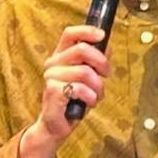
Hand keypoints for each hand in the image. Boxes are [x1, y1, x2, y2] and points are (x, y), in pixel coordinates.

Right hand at [23, 24, 109, 157]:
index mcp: (60, 57)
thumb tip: (107, 46)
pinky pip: (79, 88)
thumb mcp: (89, 79)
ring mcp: (51, 77)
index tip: (102, 35)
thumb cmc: (73, 102)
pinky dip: (90, 96)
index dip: (87, 31)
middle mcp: (53, 64)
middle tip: (106, 74)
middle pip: (81, 49)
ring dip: (98, 86)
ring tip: (96, 96)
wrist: (56, 126)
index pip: (70, 34)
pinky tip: (88, 102)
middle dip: (101, 62)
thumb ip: (95, 62)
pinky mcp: (52, 91)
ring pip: (84, 72)